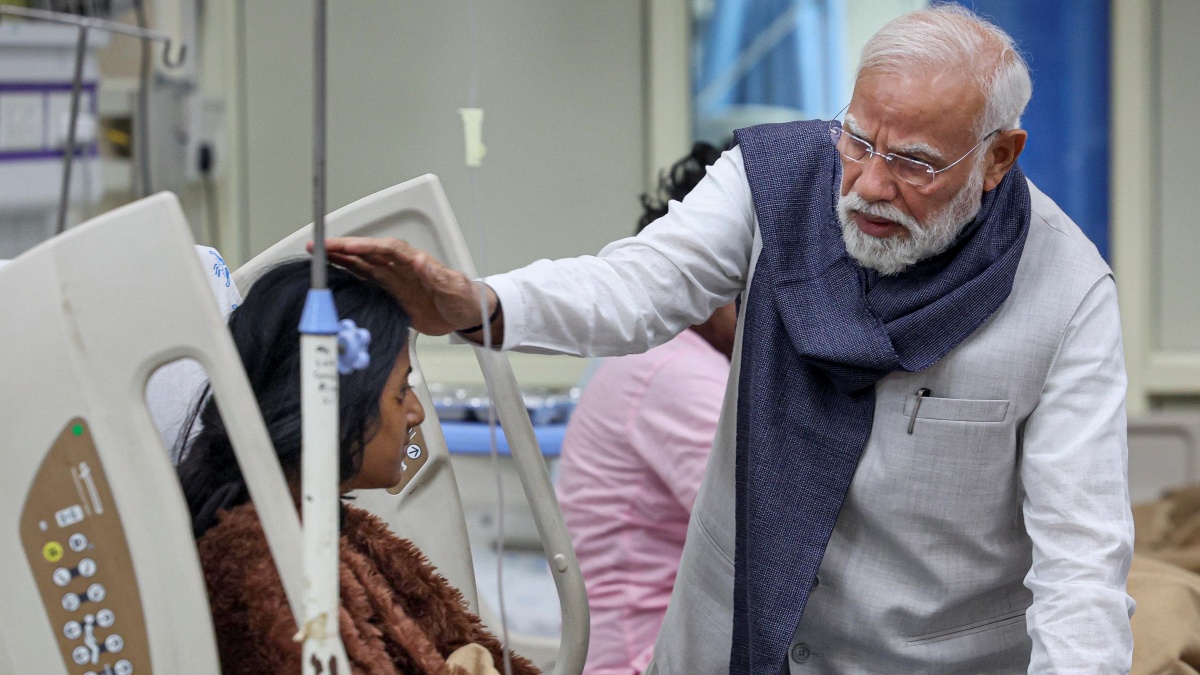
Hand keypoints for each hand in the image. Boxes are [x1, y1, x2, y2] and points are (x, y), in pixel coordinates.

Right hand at [311, 237, 498, 336]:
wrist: (468, 314)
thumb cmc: (464, 298)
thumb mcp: (454, 287)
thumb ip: (437, 275)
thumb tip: (419, 260)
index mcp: (416, 262)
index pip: (386, 249)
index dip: (366, 246)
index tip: (347, 247)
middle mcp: (402, 267)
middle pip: (369, 252)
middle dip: (344, 247)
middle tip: (319, 245)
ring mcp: (396, 279)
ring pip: (364, 263)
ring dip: (342, 257)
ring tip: (319, 253)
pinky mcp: (393, 292)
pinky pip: (367, 280)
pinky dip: (351, 274)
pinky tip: (336, 271)